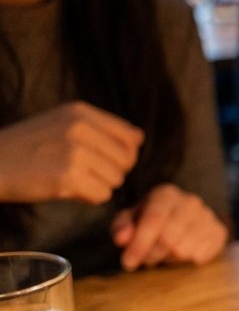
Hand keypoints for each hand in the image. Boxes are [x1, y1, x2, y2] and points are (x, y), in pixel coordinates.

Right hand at [0, 101, 142, 203]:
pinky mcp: (68, 176)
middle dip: (109, 172)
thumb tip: (140, 137)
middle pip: (126, 161)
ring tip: (70, 178)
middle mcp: (80, 127)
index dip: (121, 155)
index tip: (99, 159)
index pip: (130, 137)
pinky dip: (88, 198)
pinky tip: (66, 189)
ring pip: (115, 180)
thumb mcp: (61, 124)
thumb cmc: (27, 147)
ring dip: (97, 185)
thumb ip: (101, 129)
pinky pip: (102, 195)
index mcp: (81, 112)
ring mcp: (75, 151)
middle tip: (80, 172)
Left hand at [110, 184, 228, 270]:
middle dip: (153, 254)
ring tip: (165, 253)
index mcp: (166, 194)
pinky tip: (182, 253)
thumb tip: (122, 239)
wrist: (179, 218)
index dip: (140, 244)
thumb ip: (122, 227)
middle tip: (147, 259)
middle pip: (169, 238)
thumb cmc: (150, 220)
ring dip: (170, 258)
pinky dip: (188, 260)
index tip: (128, 263)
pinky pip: (202, 255)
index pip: (154, 220)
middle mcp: (190, 202)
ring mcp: (208, 216)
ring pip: (185, 251)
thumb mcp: (129, 220)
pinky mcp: (219, 231)